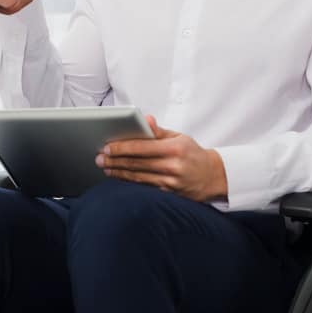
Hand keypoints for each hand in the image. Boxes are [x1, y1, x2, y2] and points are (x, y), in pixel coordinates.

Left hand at [96, 115, 227, 201]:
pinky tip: (119, 177)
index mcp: (174, 149)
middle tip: (99, 157)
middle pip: (136, 163)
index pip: (142, 147)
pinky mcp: (168, 193)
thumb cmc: (193, 153)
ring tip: (105, 167)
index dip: (122, 147)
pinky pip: (144, 186)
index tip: (107, 146)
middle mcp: (172, 166)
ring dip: (118, 172)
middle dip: (115, 160)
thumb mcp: (179, 137)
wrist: (212, 177)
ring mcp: (169, 182)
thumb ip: (159, 131)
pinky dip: (129, 182)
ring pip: (137, 177)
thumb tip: (145, 119)